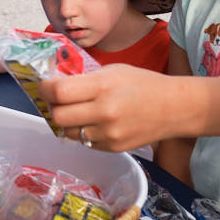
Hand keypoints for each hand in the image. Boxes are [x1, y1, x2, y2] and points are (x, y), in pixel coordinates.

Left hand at [40, 64, 185, 152]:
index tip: (45, 86)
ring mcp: (108, 133)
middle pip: (58, 116)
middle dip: (53, 107)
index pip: (59, 91)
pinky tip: (96, 122)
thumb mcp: (113, 71)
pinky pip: (85, 142)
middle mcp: (104, 112)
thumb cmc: (144, 84)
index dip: (45, 88)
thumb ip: (85, 80)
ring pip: (68, 132)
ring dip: (68, 122)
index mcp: (103, 86)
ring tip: (78, 112)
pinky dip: (84, 133)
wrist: (175, 108)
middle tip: (58, 100)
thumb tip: (57, 85)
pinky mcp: (113, 148)